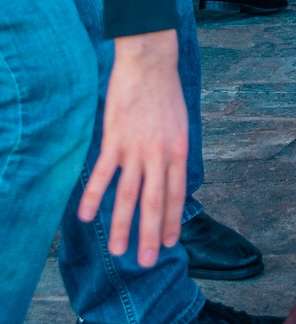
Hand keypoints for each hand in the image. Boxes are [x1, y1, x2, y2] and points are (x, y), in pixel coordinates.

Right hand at [78, 32, 188, 264]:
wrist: (151, 63)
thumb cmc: (166, 92)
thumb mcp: (181, 125)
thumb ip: (175, 152)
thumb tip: (171, 175)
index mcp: (180, 151)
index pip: (176, 195)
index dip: (171, 221)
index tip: (168, 243)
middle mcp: (160, 155)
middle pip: (154, 202)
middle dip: (149, 234)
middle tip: (145, 261)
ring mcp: (137, 149)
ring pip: (128, 195)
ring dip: (122, 225)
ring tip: (118, 251)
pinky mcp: (115, 139)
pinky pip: (104, 173)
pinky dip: (93, 195)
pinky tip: (85, 215)